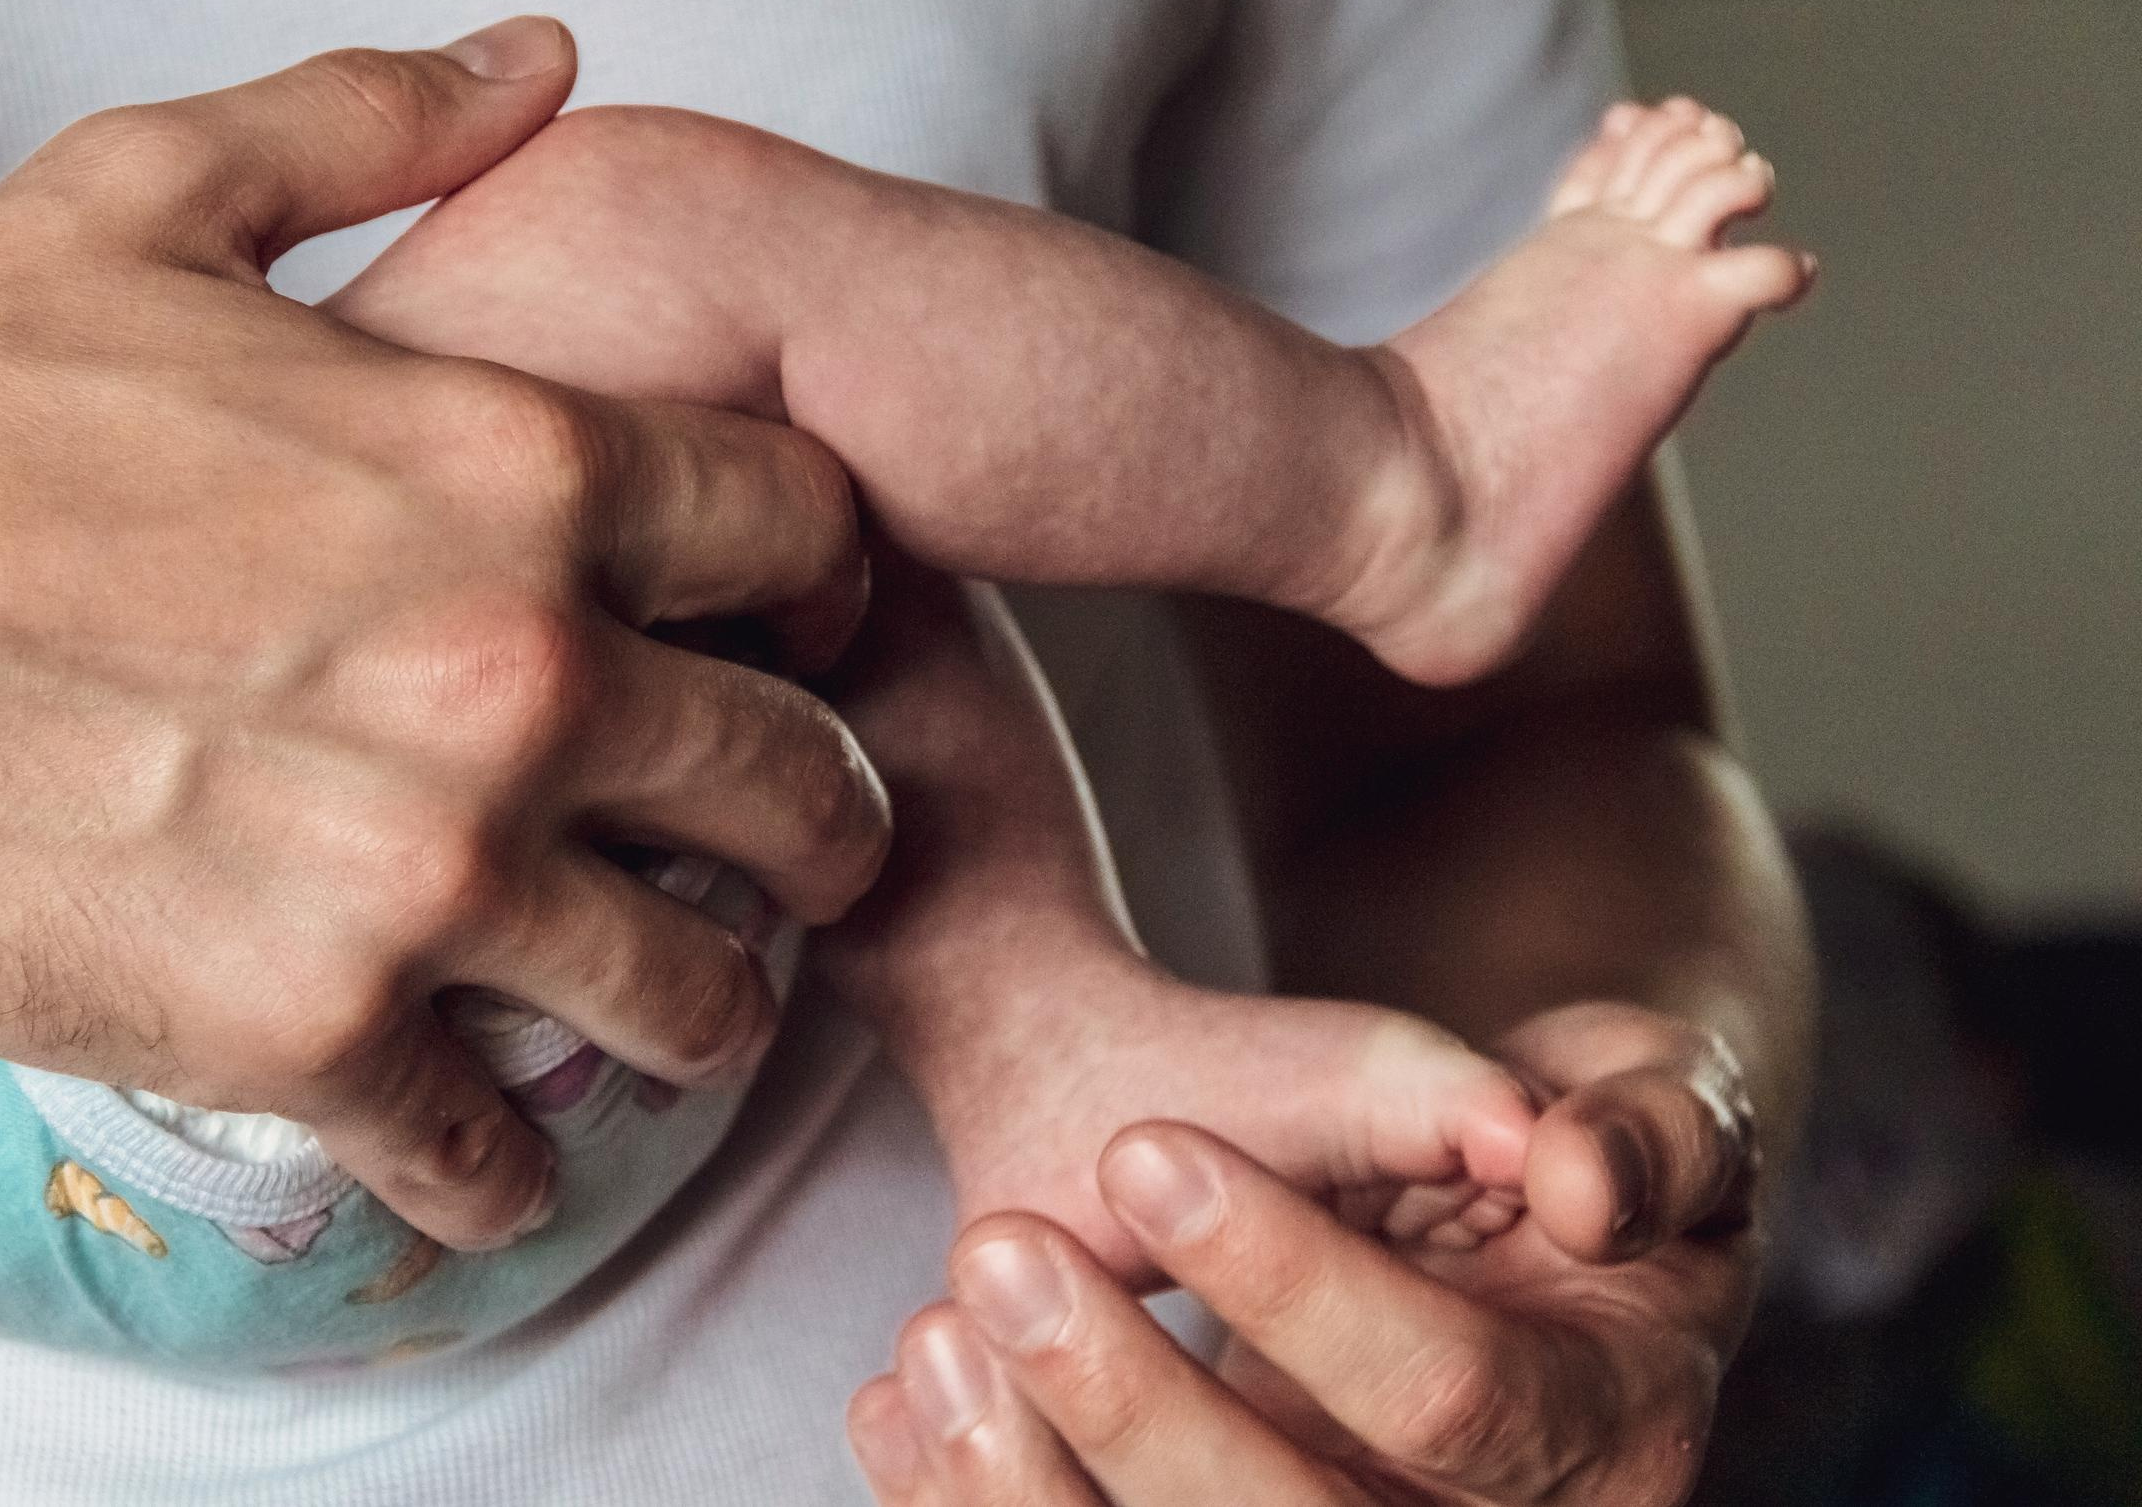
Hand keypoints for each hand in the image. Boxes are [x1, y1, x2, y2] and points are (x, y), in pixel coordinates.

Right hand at [0, 22, 887, 1249]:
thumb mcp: (142, 198)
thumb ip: (366, 123)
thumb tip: (533, 61)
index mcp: (519, 471)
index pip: (807, 531)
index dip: (828, 578)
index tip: (805, 624)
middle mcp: (521, 680)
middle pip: (808, 781)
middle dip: (828, 821)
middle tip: (805, 848)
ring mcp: (431, 873)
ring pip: (700, 992)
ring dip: (709, 1007)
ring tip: (682, 1000)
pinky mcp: (314, 1028)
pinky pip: (492, 1150)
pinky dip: (507, 1166)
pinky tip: (497, 1147)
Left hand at [849, 1001, 1759, 1503]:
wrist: (1484, 1197)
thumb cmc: (1573, 1140)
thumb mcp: (1652, 1090)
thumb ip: (1648, 1125)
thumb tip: (1573, 1176)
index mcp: (1607, 1440)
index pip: (1448, 1399)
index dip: (1296, 1285)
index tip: (1143, 1150)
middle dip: (1132, 1404)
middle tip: (998, 1253)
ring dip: (1029, 1484)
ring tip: (938, 1336)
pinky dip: (979, 1503)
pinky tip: (903, 1406)